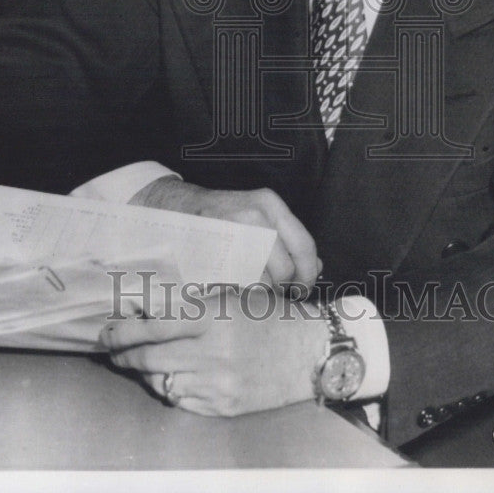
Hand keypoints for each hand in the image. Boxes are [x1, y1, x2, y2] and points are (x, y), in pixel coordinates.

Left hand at [100, 286, 326, 415]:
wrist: (310, 351)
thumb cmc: (270, 317)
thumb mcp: (232, 295)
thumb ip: (192, 299)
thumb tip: (148, 304)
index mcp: (212, 317)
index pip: (152, 326)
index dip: (123, 330)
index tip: (108, 330)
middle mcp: (212, 353)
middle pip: (148, 358)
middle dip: (123, 353)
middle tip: (112, 348)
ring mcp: (217, 384)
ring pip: (159, 382)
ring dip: (142, 372)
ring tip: (136, 361)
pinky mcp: (223, 407)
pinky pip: (181, 400)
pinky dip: (167, 388)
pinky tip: (167, 377)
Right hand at [130, 176, 320, 292]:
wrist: (176, 208)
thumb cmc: (222, 216)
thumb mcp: (260, 216)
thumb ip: (289, 239)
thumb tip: (317, 267)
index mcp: (270, 204)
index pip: (305, 246)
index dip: (308, 274)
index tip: (302, 288)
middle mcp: (254, 215)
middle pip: (285, 269)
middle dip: (281, 285)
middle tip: (271, 285)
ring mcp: (231, 234)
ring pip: (263, 281)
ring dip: (258, 288)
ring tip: (245, 277)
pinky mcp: (212, 253)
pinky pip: (237, 285)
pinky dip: (238, 288)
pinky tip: (231, 278)